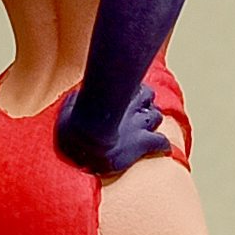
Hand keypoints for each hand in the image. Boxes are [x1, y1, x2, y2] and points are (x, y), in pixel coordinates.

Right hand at [53, 81, 173, 176]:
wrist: (90, 143)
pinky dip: (164, 145)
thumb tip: (74, 97)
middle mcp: (129, 108)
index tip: (124, 93)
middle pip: (147, 97)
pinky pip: (161, 142)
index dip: (128, 90)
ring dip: (153, 119)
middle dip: (145, 102)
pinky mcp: (143, 144)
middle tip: (139, 109)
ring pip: (157, 116)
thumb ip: (74, 103)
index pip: (126, 86)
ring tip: (148, 126)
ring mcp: (139, 126)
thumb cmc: (76, 125)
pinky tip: (164, 148)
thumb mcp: (69, 109)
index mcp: (112, 98)